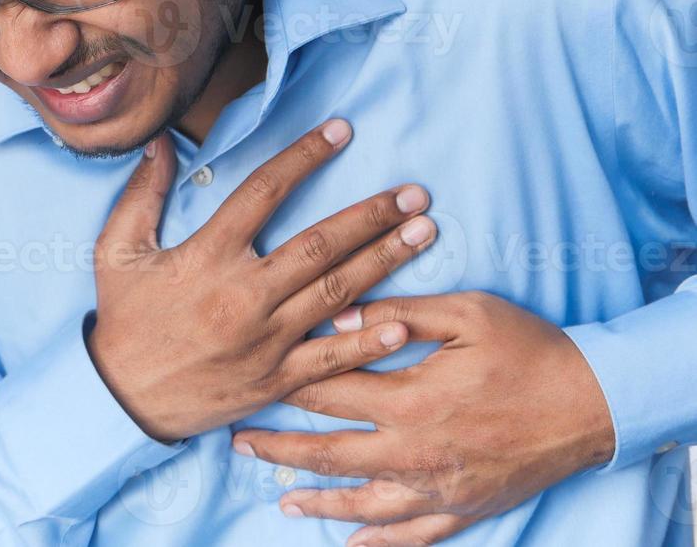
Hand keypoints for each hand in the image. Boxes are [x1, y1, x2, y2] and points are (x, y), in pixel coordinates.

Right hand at [86, 119, 438, 441]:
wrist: (121, 399)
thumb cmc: (123, 320)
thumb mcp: (116, 251)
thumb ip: (141, 195)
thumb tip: (162, 142)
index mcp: (207, 257)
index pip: (264, 193)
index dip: (304, 156)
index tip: (341, 130)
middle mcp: (243, 295)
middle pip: (320, 244)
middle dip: (372, 215)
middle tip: (414, 194)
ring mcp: (265, 340)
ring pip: (336, 293)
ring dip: (385, 260)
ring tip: (423, 234)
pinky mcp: (275, 379)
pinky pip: (332, 359)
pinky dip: (369, 341)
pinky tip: (405, 321)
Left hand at [233, 291, 616, 545]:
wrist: (596, 403)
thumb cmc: (531, 349)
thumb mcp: (468, 312)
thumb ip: (403, 312)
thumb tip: (344, 314)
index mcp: (410, 398)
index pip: (328, 391)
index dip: (285, 382)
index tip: (251, 377)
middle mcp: (415, 450)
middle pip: (329, 452)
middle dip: (279, 449)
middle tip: (239, 443)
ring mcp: (439, 486)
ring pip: (363, 502)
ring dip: (318, 502)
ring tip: (282, 500)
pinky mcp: (464, 507)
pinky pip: (413, 534)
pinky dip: (379, 542)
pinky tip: (351, 544)